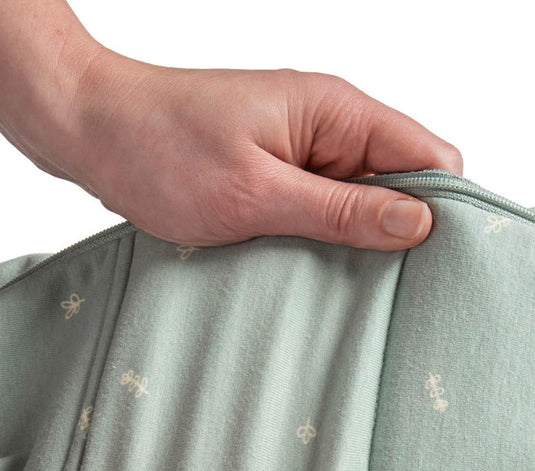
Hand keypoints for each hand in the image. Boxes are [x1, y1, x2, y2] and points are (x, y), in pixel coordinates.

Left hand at [35, 52, 463, 250]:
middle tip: (388, 294)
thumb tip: (419, 225)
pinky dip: (325, 238)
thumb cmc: (160, 150)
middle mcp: (329, 125)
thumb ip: (340, 211)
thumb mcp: (255, 194)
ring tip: (345, 288)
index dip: (445, 214)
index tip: (439, 271)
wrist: (89, 129)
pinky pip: (325, 206)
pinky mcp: (279, 169)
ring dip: (359, 242)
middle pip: (403, 183)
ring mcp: (304, 147)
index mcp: (337, 112)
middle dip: (402, 236)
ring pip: (363, 200)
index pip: (431, 159)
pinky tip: (311, 269)